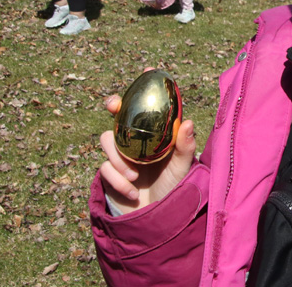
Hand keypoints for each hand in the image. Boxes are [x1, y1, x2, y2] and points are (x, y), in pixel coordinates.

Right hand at [97, 90, 195, 214]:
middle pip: (119, 114)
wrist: (155, 220)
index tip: (147, 71)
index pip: (151, 106)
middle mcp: (137, 140)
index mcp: (156, 135)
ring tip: (135, 176)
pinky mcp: (109, 172)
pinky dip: (117, 180)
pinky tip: (131, 191)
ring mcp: (121, 155)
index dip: (147, 86)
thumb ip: (185, 146)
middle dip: (113, 105)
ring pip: (107, 139)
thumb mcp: (182, 167)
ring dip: (118, 157)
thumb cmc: (173, 190)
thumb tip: (188, 122)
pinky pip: (104, 167)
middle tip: (113, 105)